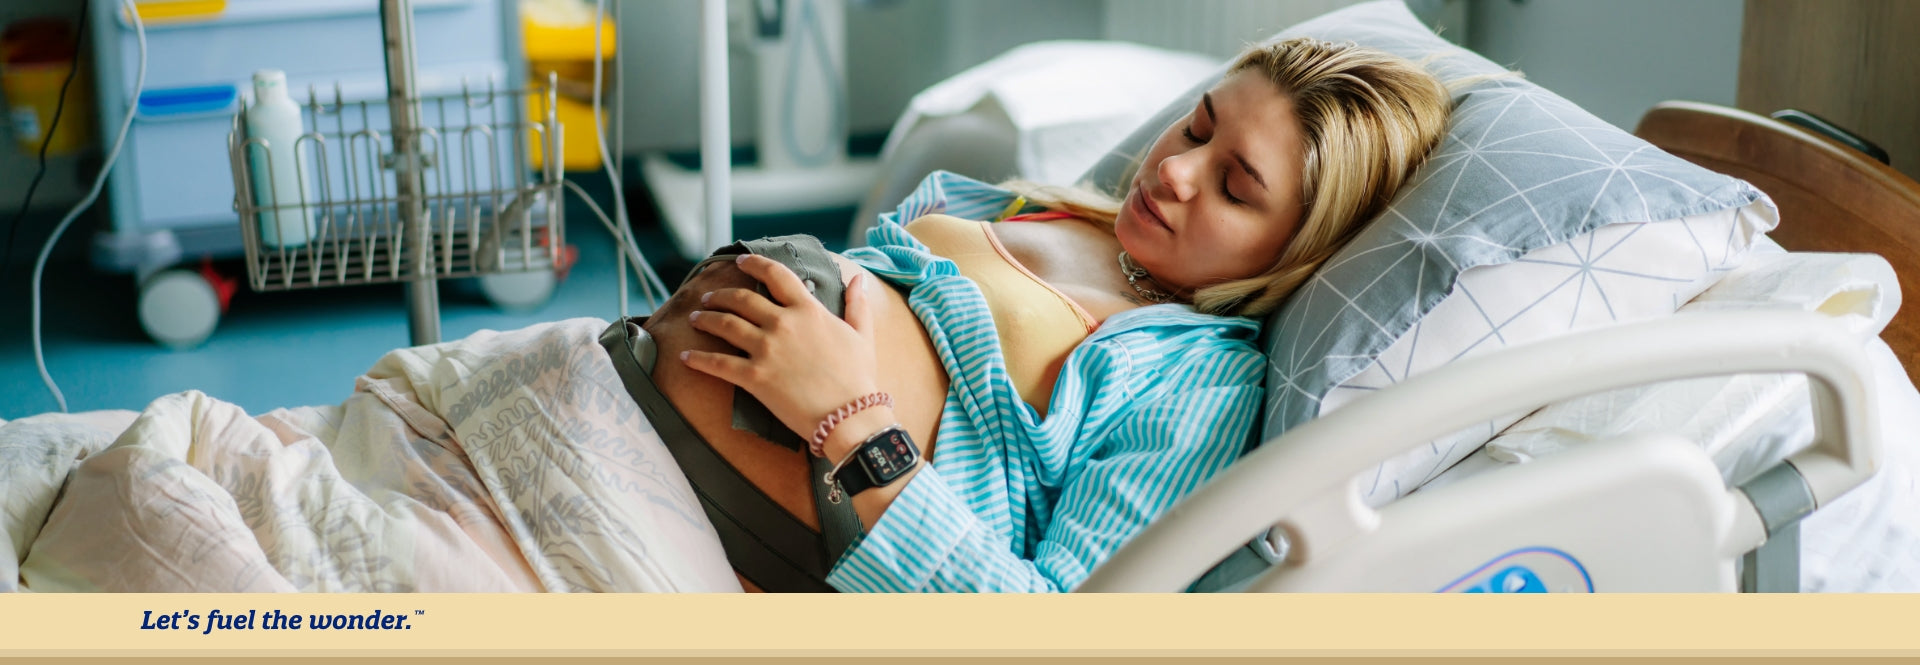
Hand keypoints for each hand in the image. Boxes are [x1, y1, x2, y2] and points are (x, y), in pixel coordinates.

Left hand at [681, 254, 884, 441]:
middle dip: (721, 295)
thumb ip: (857, 305)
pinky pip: (718, 364)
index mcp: (808, 310)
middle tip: (709, 297)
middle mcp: (783, 324)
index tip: (740, 260)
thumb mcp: (862, 335)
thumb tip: (858, 280)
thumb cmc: (858, 378)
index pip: (776, 275)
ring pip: (725, 324)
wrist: (849, 416)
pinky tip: (685, 356)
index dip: (754, 263)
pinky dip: (698, 359)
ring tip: (696, 318)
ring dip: (705, 319)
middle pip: (742, 299)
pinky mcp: (754, 378)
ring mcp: (766, 350)